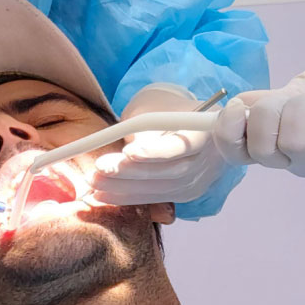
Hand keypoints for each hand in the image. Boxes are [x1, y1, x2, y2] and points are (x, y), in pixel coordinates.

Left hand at [91, 84, 225, 205]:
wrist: (185, 121)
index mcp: (208, 128)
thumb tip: (126, 153)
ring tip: (94, 180)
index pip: (183, 144)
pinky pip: (156, 197)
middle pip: (172, 171)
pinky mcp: (185, 193)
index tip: (128, 151)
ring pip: (162, 188)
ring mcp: (200, 179)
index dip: (155, 151)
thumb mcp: (155, 107)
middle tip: (100, 167)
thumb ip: (145, 127)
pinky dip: (127, 197)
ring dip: (124, 187)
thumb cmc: (166, 108)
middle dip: (132, 172)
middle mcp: (210, 158)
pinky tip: (101, 194)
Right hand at [213, 62, 304, 176]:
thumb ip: (265, 98)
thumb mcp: (294, 86)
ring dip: (301, 109)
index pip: (233, 152)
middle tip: (291, 100)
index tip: (240, 107)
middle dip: (270, 111)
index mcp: (271, 142)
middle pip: (259, 147)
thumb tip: (235, 106)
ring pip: (287, 142)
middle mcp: (288, 159)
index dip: (227, 130)